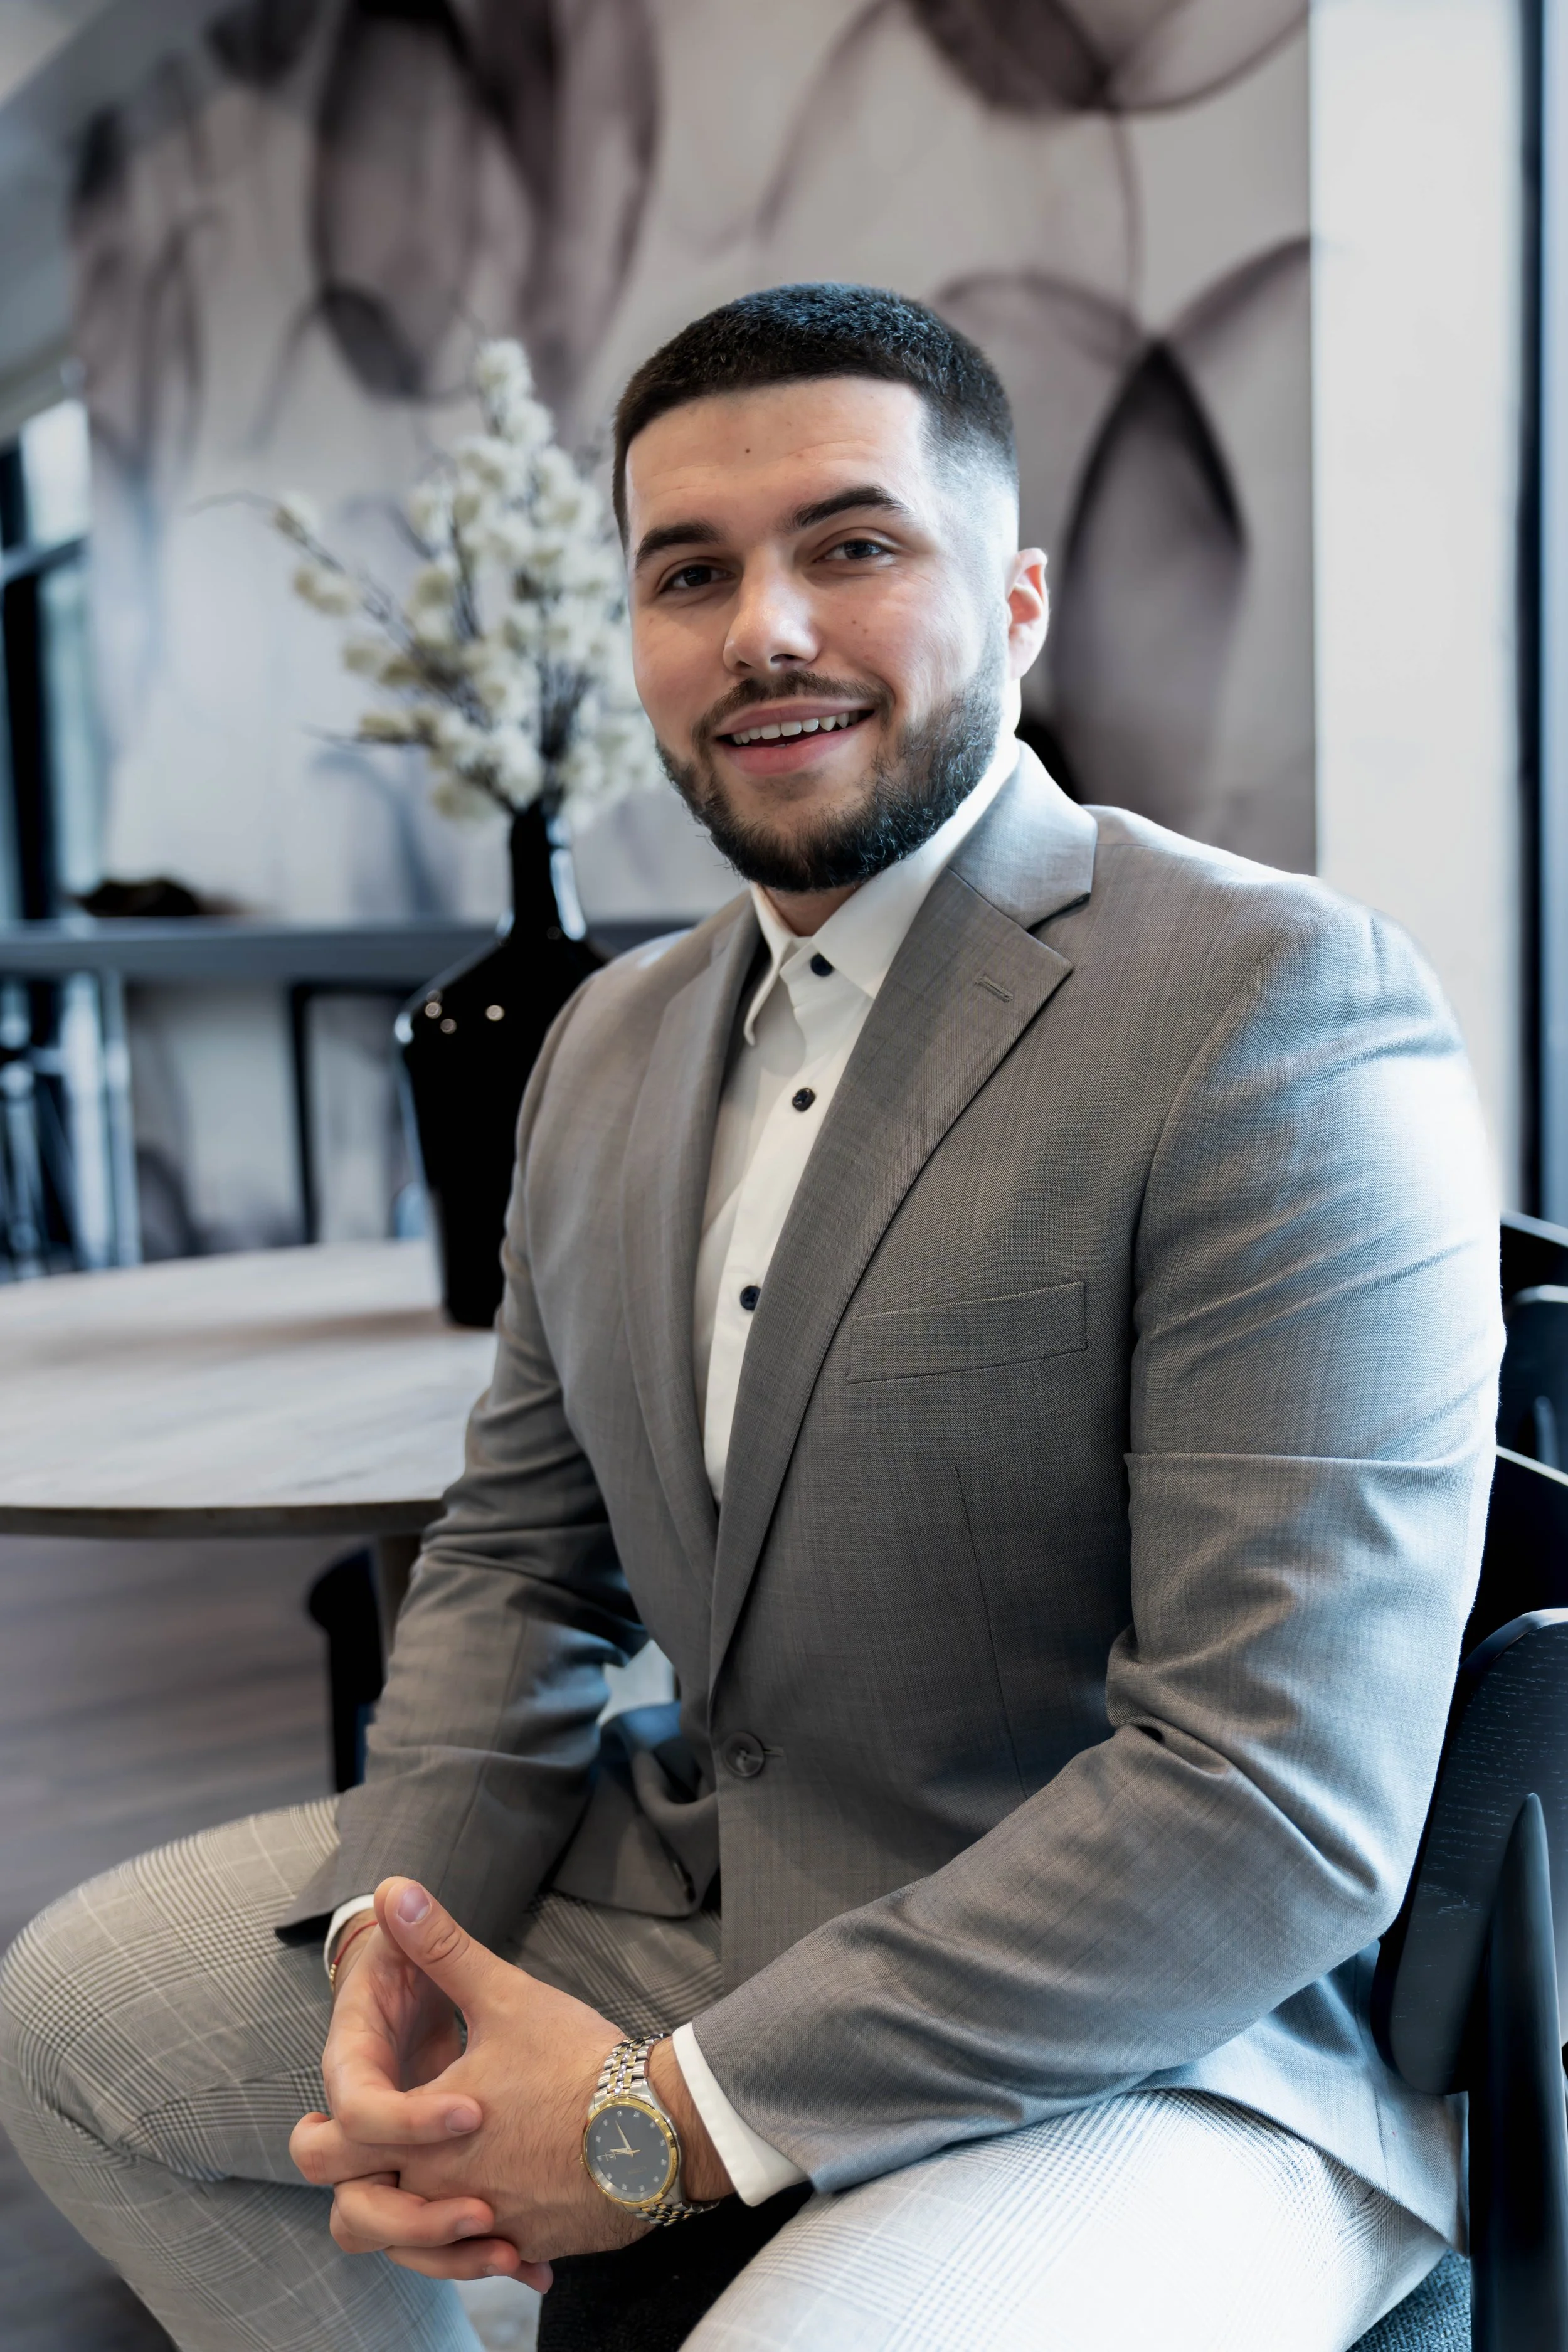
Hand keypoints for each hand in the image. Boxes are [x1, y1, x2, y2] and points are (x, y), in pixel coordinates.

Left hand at [292, 1878, 732, 2279]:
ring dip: (415, 2225)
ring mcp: (486, 2229)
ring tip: (428, 2188)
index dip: (340, 2125)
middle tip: (364, 2155)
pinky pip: (480, 2258)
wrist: (657, 2131)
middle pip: (359, 2216)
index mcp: (422, 2137)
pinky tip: (499, 2210)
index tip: (351, 2107)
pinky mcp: (529, 2246)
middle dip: (361, 2186)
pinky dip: (477, 2242)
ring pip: (415, 2250)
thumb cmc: (578, 2064)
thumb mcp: (505, 1996)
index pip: (337, 2147)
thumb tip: (395, 1891)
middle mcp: (441, 2195)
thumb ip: (442, 1948)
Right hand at [292, 1900, 544, 2285]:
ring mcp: (393, 2170)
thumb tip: (397, 1885)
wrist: (408, 2011)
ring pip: (393, 2242)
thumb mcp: (453, 1970)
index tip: (474, 2109)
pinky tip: (536, 2269)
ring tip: (513, 2250)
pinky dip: (482, 2264)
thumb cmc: (427, 1986)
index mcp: (358, 2074)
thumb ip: (429, 1940)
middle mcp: (366, 2136)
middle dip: (414, 2217)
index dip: (408, 2119)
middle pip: (354, 2207)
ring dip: (447, 2256)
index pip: (356, 2117)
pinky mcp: (428, 2196)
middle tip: (482, 2206)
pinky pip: (437, 2253)